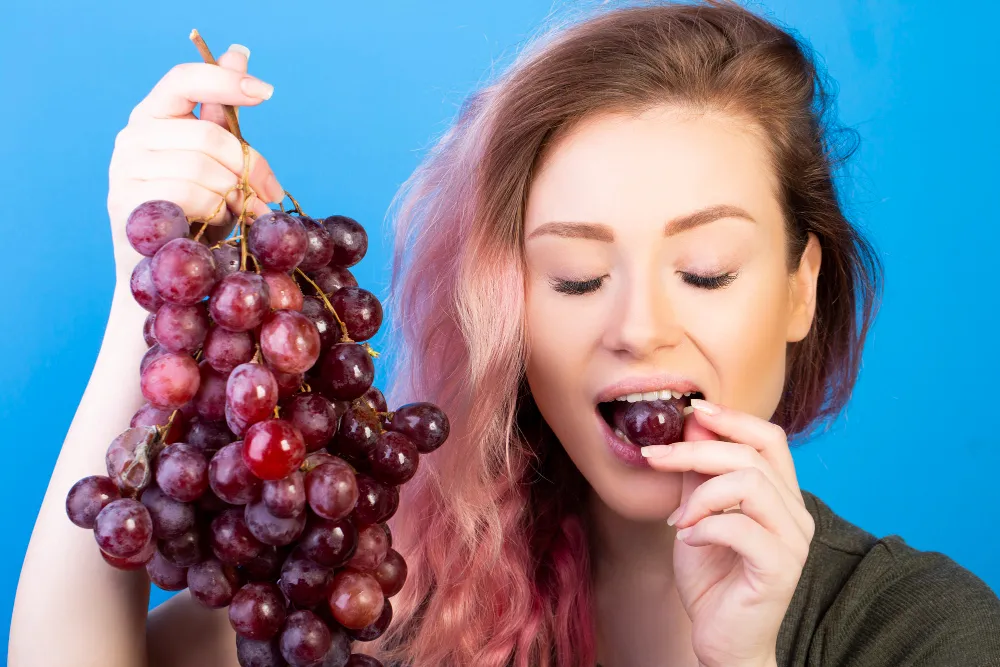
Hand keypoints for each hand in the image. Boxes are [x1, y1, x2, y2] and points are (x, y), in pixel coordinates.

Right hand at [107, 45, 284, 279]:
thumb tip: (240, 52)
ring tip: (246, 214)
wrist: (169, 267)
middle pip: (210, 135)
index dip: (226, 81)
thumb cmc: (197, 212)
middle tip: (269, 194)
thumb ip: (223, 113)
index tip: (267, 93)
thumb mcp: (218, 162)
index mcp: (154, 116)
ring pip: (204, 168)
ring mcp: (125, 169)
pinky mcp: (129, 203)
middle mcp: (132, 136)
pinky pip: (191, 195)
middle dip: (250, 167)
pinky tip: (221, 224)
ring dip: (237, 196)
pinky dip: (218, 212)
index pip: (184, 79)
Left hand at [641, 399, 814, 666]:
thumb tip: (692, 423)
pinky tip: (689, 540)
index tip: (692, 410)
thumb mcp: (697, 513)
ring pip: (751, 484)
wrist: (722, 638)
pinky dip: (706, 526)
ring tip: (681, 518)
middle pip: (753, 455)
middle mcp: (796, 513)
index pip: (769, 438)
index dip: (732, 418)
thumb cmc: (712, 576)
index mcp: (781, 495)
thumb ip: (698, 474)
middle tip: (655, 457)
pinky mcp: (780, 569)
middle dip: (696, 450)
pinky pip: (742, 527)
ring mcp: (793, 541)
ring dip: (702, 493)